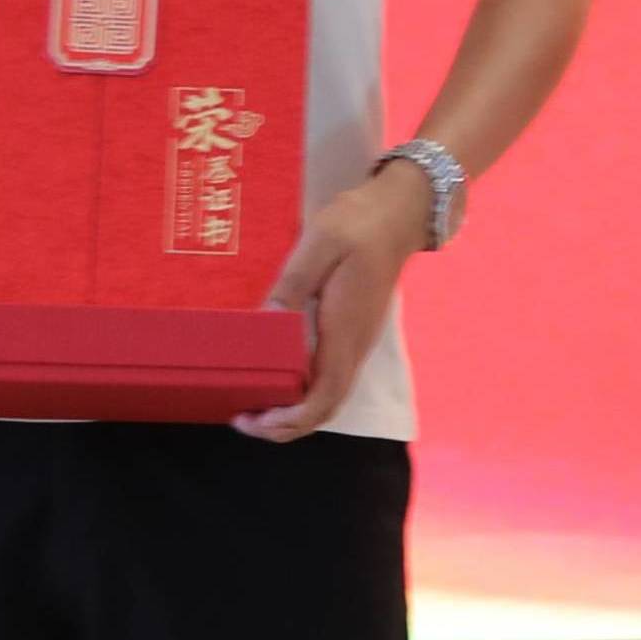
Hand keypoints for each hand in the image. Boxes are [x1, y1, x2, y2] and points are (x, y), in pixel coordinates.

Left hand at [243, 164, 431, 440]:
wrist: (399, 212)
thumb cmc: (359, 223)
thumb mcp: (319, 244)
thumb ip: (292, 285)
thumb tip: (266, 324)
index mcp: (345, 330)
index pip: (324, 398)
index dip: (290, 420)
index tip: (255, 419)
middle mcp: (355, 347)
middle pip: (325, 409)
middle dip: (284, 426)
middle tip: (241, 419)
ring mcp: (356, 343)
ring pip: (327, 398)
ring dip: (292, 413)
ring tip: (252, 406)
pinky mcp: (351, 334)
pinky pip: (327, 379)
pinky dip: (301, 394)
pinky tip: (275, 379)